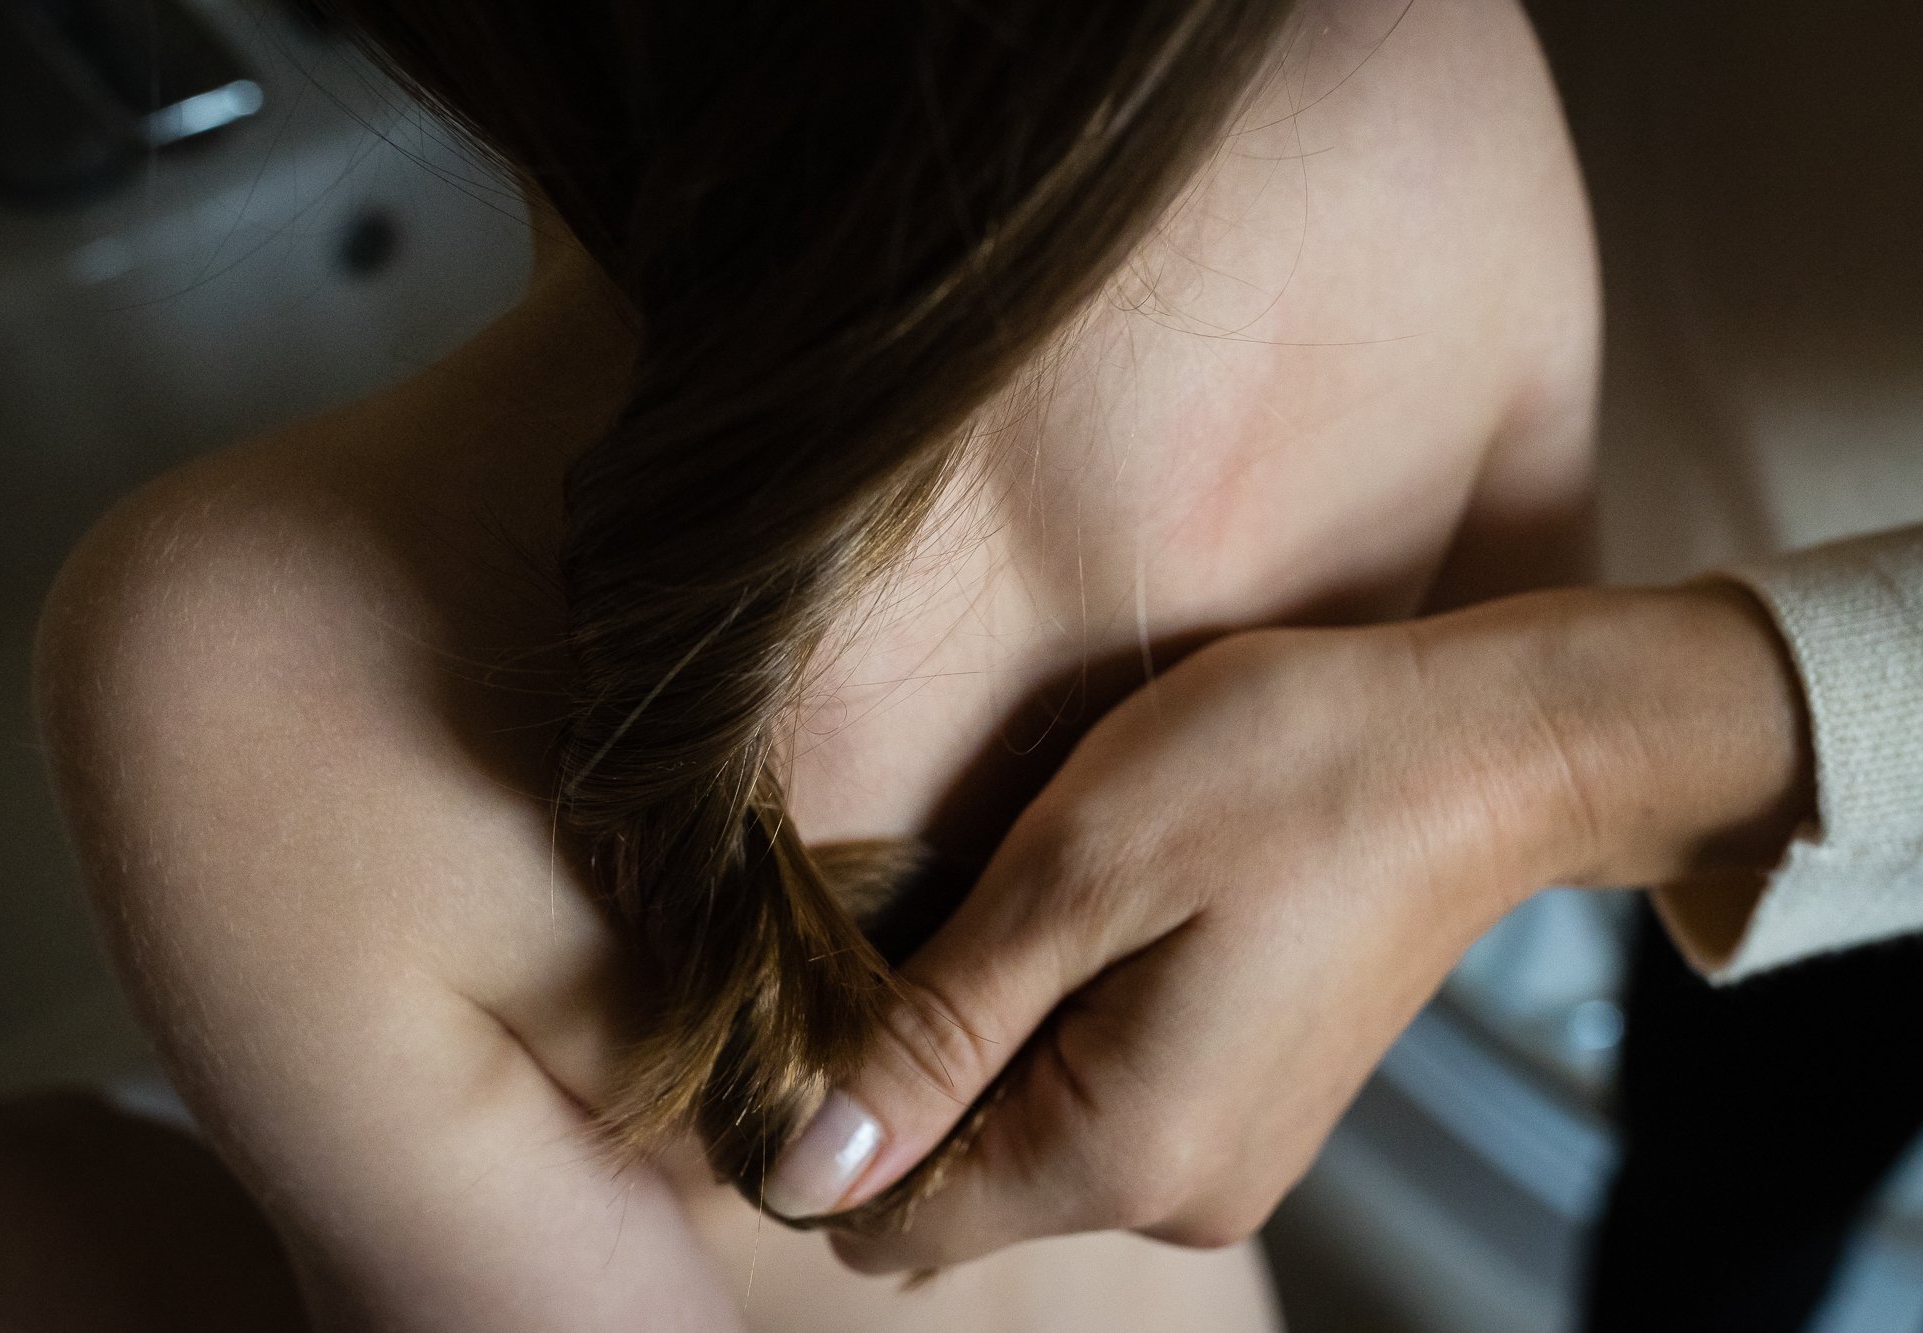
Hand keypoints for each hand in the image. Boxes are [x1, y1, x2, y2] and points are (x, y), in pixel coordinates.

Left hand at [763, 583, 1810, 1269]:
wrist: (1488, 748)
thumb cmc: (1285, 775)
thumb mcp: (1076, 875)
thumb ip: (932, 1037)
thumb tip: (806, 1172)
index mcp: (1120, 1158)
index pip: (890, 1221)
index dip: (832, 1113)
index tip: (854, 976)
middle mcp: (1174, 1200)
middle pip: (957, 1183)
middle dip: (921, 1062)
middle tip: (971, 899)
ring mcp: (1223, 1162)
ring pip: (1024, 1137)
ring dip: (998, 1033)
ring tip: (1061, 895)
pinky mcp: (1249, 1111)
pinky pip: (1099, 1103)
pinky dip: (1067, 1024)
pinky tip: (1112, 920)